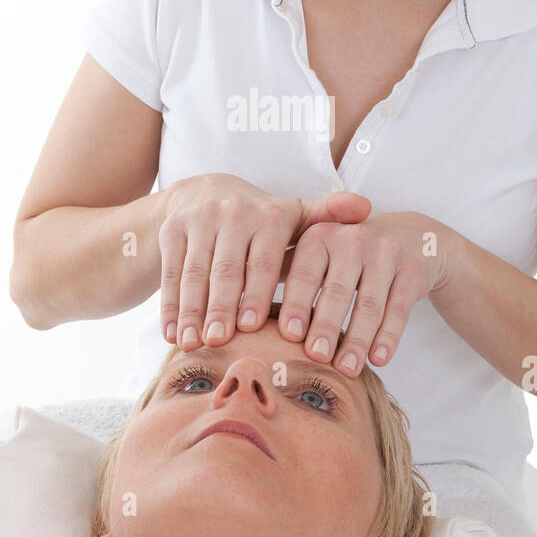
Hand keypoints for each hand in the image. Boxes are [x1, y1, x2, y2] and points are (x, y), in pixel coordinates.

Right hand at [157, 173, 371, 350]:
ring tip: (192, 343)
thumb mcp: (294, 215)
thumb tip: (366, 207)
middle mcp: (232, 213)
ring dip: (191, 311)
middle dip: (220, 306)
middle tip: (220, 341)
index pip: (264, 260)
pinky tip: (171, 334)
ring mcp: (197, 221)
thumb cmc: (261, 219)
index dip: (256, 293)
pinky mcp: (171, 231)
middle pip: (226, 269)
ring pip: (194, 273)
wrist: (203, 193)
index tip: (251, 326)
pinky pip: (170, 273)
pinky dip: (170, 306)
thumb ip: (328, 217)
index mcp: (269, 215)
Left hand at [277, 211, 452, 376]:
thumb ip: (283, 275)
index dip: (295, 305)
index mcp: (320, 235)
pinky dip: (389, 336)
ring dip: (357, 339)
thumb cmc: (347, 256)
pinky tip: (379, 360)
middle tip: (315, 357)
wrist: (410, 239)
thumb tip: (238, 313)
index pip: (303, 274)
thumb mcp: (316, 256)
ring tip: (346, 369)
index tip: (285, 336)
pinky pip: (398, 308)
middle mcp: (352, 239)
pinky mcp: (412, 270)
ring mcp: (385, 253)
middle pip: (336, 291)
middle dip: (325, 326)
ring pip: (369, 303)